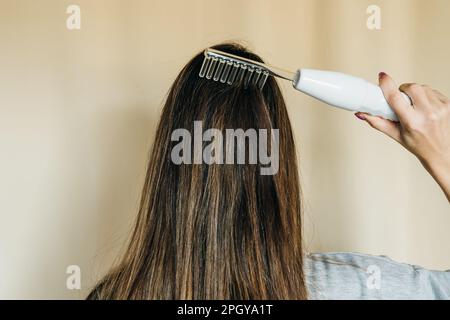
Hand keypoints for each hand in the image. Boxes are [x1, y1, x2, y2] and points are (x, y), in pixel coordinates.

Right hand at [355, 72, 449, 201]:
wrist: (443, 152)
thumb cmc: (419, 145)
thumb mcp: (396, 135)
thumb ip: (377, 122)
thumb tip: (362, 113)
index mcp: (412, 123)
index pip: (395, 98)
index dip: (387, 84)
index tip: (382, 77)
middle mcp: (428, 114)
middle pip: (411, 87)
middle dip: (403, 90)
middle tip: (402, 100)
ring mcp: (440, 108)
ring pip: (422, 87)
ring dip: (415, 93)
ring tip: (415, 106)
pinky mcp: (448, 104)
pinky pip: (433, 91)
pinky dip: (427, 96)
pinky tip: (426, 107)